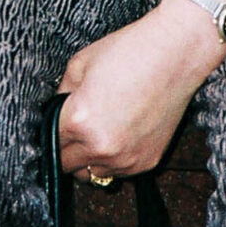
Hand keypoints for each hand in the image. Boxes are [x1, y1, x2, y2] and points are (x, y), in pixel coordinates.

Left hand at [55, 0, 225, 178]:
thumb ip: (60, 94)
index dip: (51, 131)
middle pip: (67, 165)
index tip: (58, 124)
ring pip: (92, 174)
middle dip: (67, 147)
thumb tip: (54, 112)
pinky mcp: (147, 161)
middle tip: (75, 128)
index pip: (50, 143)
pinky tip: (120, 133)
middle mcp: (101, 147)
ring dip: (89, 159)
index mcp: (79, 121)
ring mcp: (126, 158)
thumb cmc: (128, 52)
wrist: (175, 54)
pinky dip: (114, 160)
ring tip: (99, 132)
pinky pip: (119, 172)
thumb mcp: (80, 64)